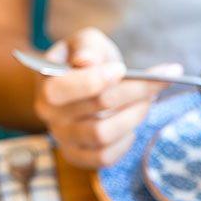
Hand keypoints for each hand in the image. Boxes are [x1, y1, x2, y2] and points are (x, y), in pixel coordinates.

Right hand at [33, 28, 181, 168]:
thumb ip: (86, 46)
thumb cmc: (85, 61)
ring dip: (134, 116)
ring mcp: (62, 138)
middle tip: (154, 83)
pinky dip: (125, 142)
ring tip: (147, 101)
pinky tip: (130, 126)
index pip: (63, 87)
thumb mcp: (86, 42)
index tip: (122, 69)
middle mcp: (49, 114)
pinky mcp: (77, 156)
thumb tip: (86, 60)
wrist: (80, 86)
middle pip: (97, 107)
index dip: (96, 79)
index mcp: (46, 82)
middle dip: (133, 92)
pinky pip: (104, 157)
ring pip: (103, 135)